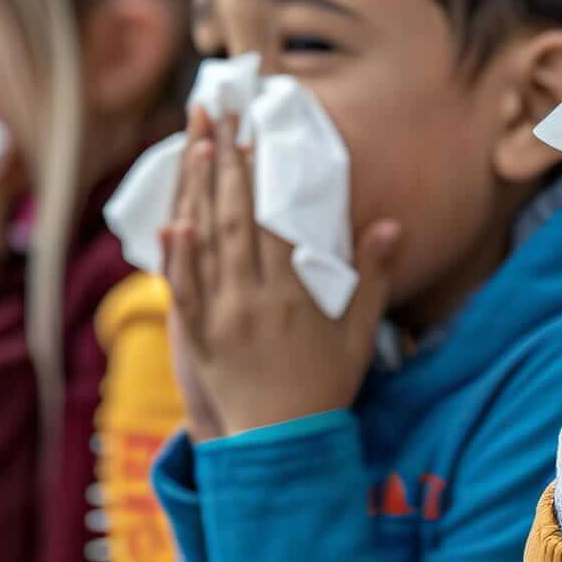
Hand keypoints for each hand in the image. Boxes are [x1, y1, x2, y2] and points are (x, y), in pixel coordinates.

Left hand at [164, 106, 401, 432]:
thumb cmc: (326, 386)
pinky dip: (175, 254)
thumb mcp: (359, 333)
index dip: (262, 173)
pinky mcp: (198, 336)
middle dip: (225, 162)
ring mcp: (221, 318)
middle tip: (217, 116)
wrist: (283, 445)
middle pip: (236, 218)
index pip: (274, 219)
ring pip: (206, 243)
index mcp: (294, 295)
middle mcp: (254, 300)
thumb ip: (373, 277)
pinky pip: (183, 288)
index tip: (255, 133)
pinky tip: (171, 220)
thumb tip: (391, 225)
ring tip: (196, 145)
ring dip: (199, 192)